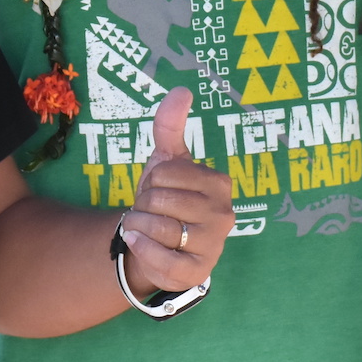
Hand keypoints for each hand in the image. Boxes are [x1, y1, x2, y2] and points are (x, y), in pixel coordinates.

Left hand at [118, 88, 232, 296]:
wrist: (156, 246)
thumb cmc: (165, 201)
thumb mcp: (166, 162)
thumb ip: (170, 125)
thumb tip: (182, 89)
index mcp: (219, 183)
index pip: (164, 172)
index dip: (150, 181)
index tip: (160, 191)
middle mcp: (223, 214)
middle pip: (159, 199)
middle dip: (143, 205)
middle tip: (153, 213)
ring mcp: (213, 245)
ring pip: (157, 227)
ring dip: (138, 227)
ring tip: (148, 230)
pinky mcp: (197, 272)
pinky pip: (160, 258)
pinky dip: (141, 250)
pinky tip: (140, 244)